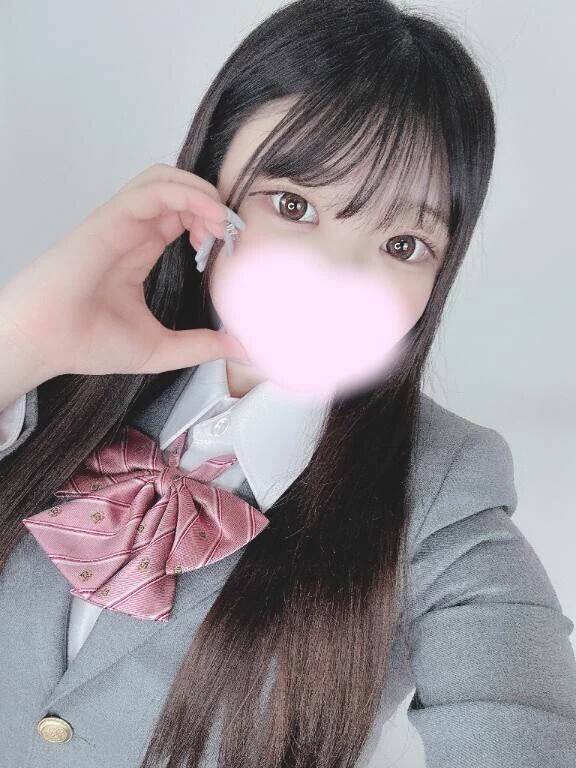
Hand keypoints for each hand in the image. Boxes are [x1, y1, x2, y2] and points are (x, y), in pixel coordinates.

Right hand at [0, 164, 248, 379]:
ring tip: (222, 222)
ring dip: (201, 192)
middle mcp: (132, 231)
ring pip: (166, 180)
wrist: (44, 344)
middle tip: (233, 234)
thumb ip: (200, 346)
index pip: (183, 218)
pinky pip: (153, 189)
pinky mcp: (109, 218)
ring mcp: (120, 222)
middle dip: (213, 205)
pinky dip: (187, 193)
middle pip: (179, 193)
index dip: (213, 224)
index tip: (233, 249)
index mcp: (140, 251)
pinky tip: (209, 216)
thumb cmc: (87, 344)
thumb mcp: (161, 349)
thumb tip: (241, 348)